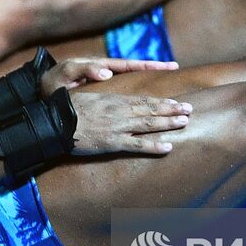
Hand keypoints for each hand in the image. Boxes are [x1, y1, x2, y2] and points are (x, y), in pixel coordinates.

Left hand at [39, 57, 178, 96]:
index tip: (167, 64)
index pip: (130, 64)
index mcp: (102, 68)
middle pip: (137, 72)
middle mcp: (107, 75)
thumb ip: (85, 69)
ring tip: (170, 93)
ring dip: (150, 90)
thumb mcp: (67, 73)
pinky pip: (123, 99)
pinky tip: (149, 109)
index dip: (149, 64)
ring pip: (133, 87)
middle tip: (177, 70)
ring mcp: (106, 87)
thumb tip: (106, 72)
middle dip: (157, 72)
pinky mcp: (102, 99)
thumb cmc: (54, 82)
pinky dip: (136, 103)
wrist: (42, 90)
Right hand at [67, 91, 192, 154]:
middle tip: (189, 110)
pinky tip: (168, 147)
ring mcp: (118, 127)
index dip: (162, 102)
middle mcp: (121, 111)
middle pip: (151, 110)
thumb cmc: (69, 109)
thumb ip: (106, 101)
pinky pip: (137, 144)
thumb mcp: (90, 98)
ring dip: (168, 123)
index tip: (177, 102)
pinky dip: (154, 146)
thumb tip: (116, 103)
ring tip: (185, 122)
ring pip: (149, 124)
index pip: (144, 100)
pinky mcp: (113, 142)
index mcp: (115, 100)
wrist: (56, 121)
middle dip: (172, 110)